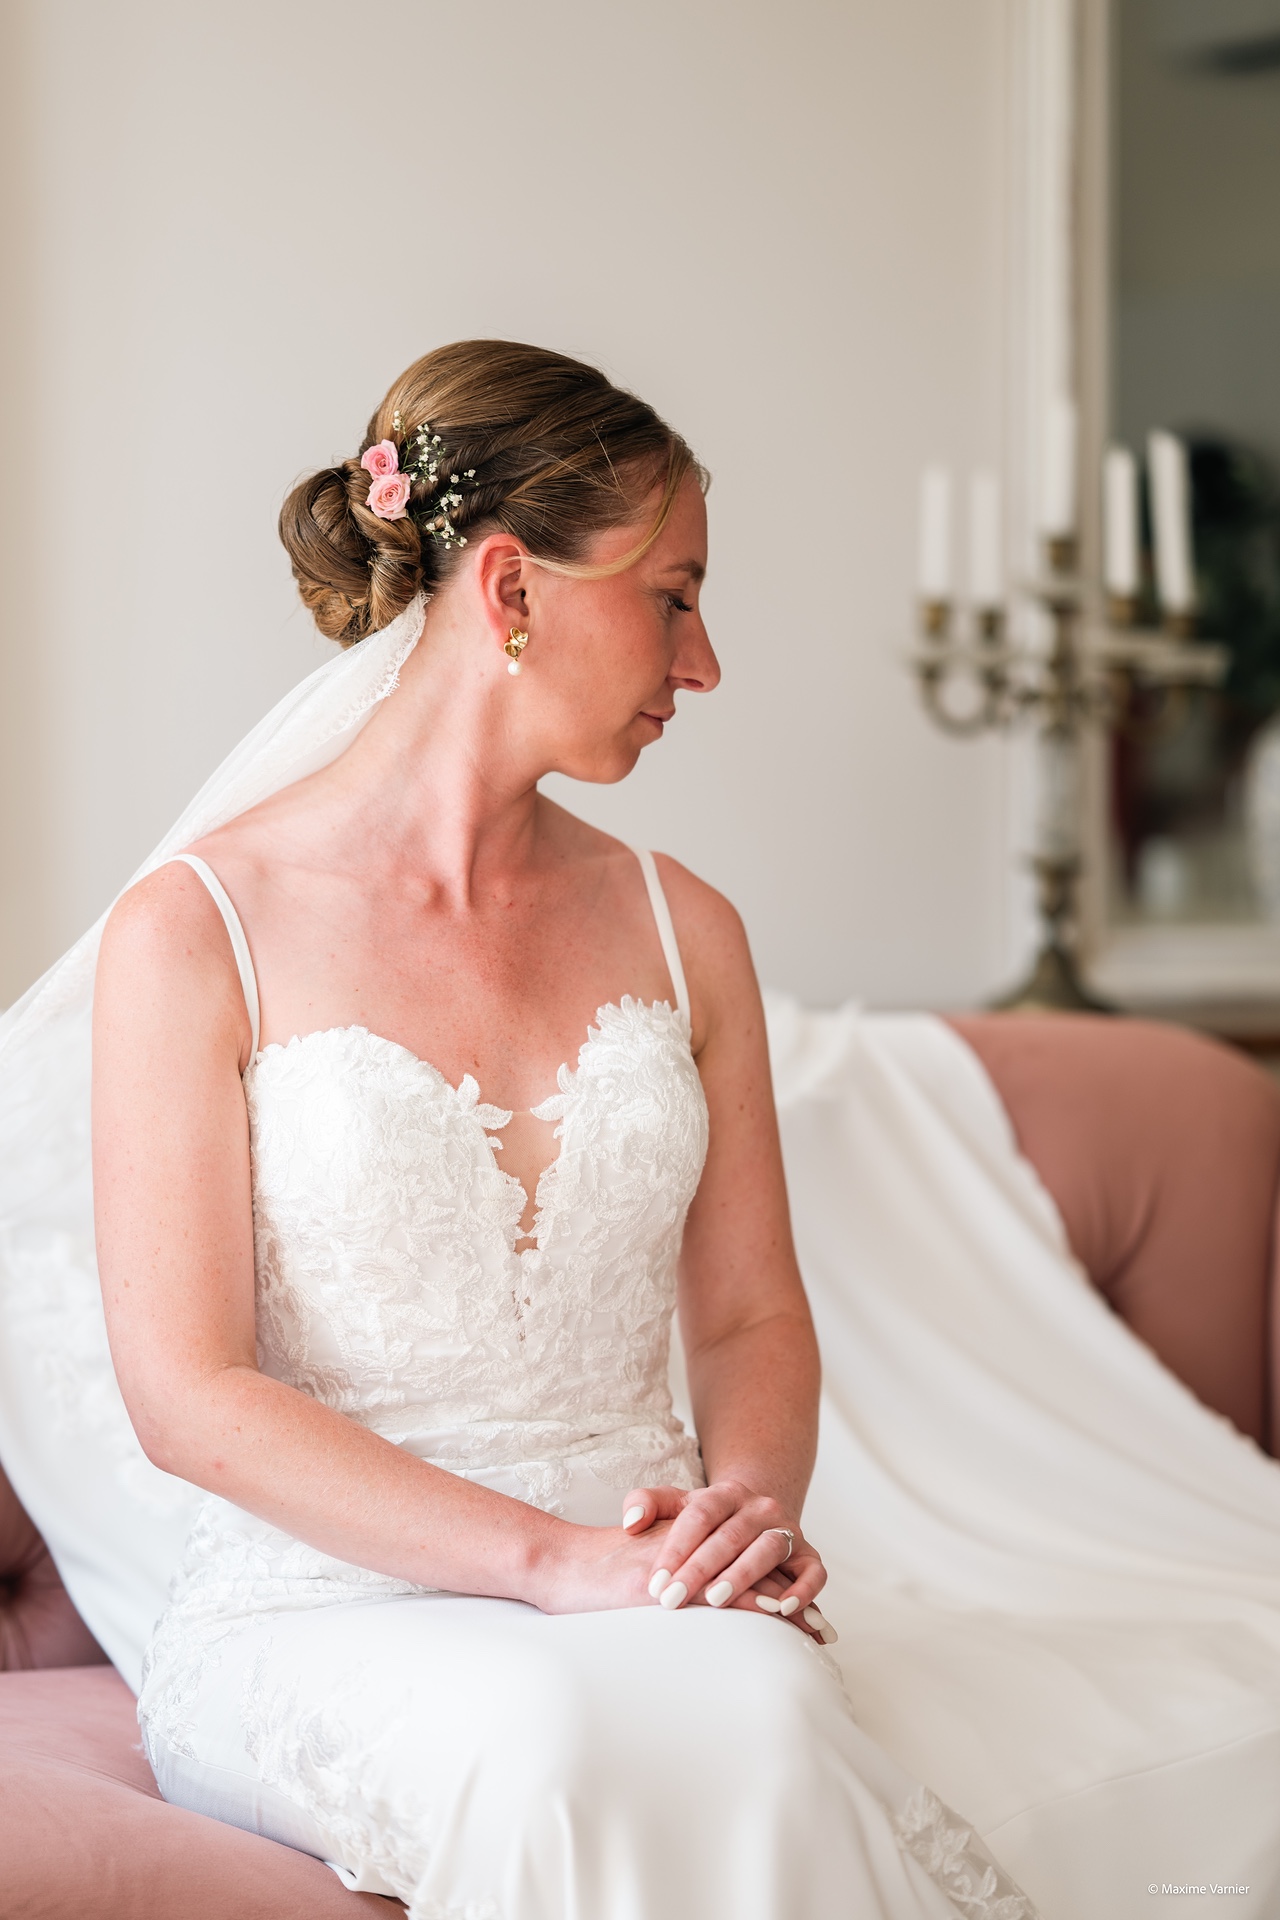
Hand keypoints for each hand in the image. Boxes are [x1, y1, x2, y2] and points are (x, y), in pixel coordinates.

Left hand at [619, 1482, 834, 1642]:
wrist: (755, 1513)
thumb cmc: (708, 1519)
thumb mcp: (676, 1504)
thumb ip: (646, 1503)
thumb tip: (630, 1522)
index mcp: (724, 1494)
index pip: (699, 1515)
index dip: (676, 1548)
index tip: (655, 1582)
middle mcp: (758, 1508)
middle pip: (729, 1535)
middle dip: (698, 1569)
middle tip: (672, 1600)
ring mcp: (786, 1529)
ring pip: (768, 1549)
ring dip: (742, 1576)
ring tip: (715, 1600)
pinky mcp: (808, 1555)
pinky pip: (814, 1571)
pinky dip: (804, 1590)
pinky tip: (784, 1611)